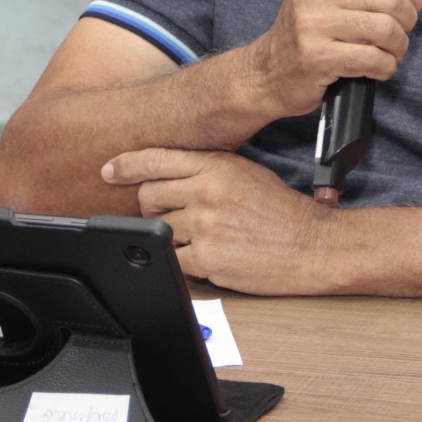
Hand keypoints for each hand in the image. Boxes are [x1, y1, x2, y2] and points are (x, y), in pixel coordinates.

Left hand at [101, 148, 340, 294]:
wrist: (312, 245)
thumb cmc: (282, 212)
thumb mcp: (246, 174)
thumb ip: (207, 171)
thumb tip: (168, 179)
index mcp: (217, 166)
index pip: (158, 160)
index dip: (127, 165)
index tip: (109, 170)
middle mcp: (208, 192)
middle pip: (149, 196)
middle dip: (153, 208)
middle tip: (172, 216)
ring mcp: (205, 226)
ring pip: (158, 230)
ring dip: (172, 237)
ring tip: (201, 239)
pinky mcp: (208, 258)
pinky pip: (172, 260)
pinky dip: (181, 262)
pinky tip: (204, 257)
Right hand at [251, 0, 421, 117]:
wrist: (265, 74)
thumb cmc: (309, 36)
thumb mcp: (342, 3)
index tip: (396, 4)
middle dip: (405, 21)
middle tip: (396, 36)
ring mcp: (312, 23)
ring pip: (386, 29)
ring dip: (397, 47)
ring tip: (388, 54)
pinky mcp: (317, 56)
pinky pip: (373, 59)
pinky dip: (384, 68)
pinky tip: (375, 70)